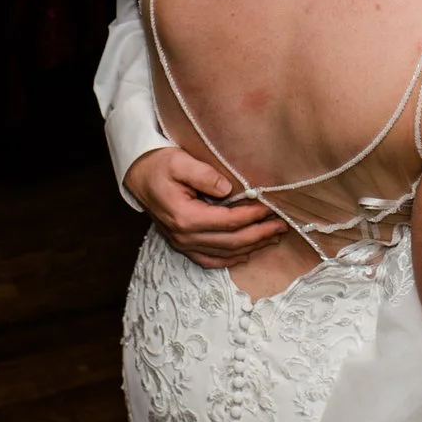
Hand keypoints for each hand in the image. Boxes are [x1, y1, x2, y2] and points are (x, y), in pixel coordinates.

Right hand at [125, 146, 285, 268]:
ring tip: (274, 237)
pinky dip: (231, 259)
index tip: (270, 207)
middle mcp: (184, 236)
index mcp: (184, 216)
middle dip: (259, 234)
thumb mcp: (179, 161)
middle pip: (230, 241)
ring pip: (223, 254)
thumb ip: (204, 174)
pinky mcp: (182, 245)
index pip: (227, 221)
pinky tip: (248, 253)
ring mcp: (182, 244)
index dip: (252, 216)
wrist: (138, 176)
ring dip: (251, 247)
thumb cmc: (159, 165)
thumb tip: (228, 189)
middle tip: (282, 225)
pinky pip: (209, 260)